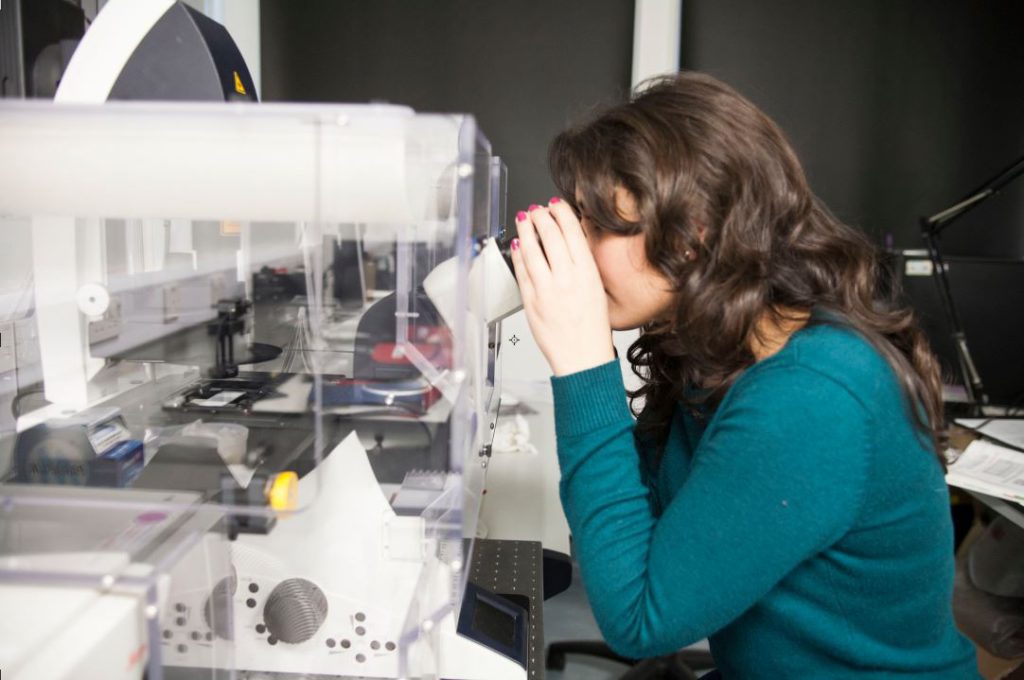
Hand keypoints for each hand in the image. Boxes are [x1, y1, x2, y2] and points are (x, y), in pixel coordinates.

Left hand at [509, 199, 614, 375]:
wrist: (582, 358)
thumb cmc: (592, 328)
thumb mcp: (596, 289)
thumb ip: (582, 266)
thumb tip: (569, 242)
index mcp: (587, 273)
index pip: (572, 232)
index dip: (561, 213)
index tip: (555, 205)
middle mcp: (567, 279)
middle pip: (550, 235)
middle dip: (541, 216)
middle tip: (536, 209)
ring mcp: (547, 289)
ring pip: (532, 250)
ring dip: (526, 230)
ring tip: (523, 219)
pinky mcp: (531, 301)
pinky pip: (521, 271)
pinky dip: (518, 254)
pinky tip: (518, 245)